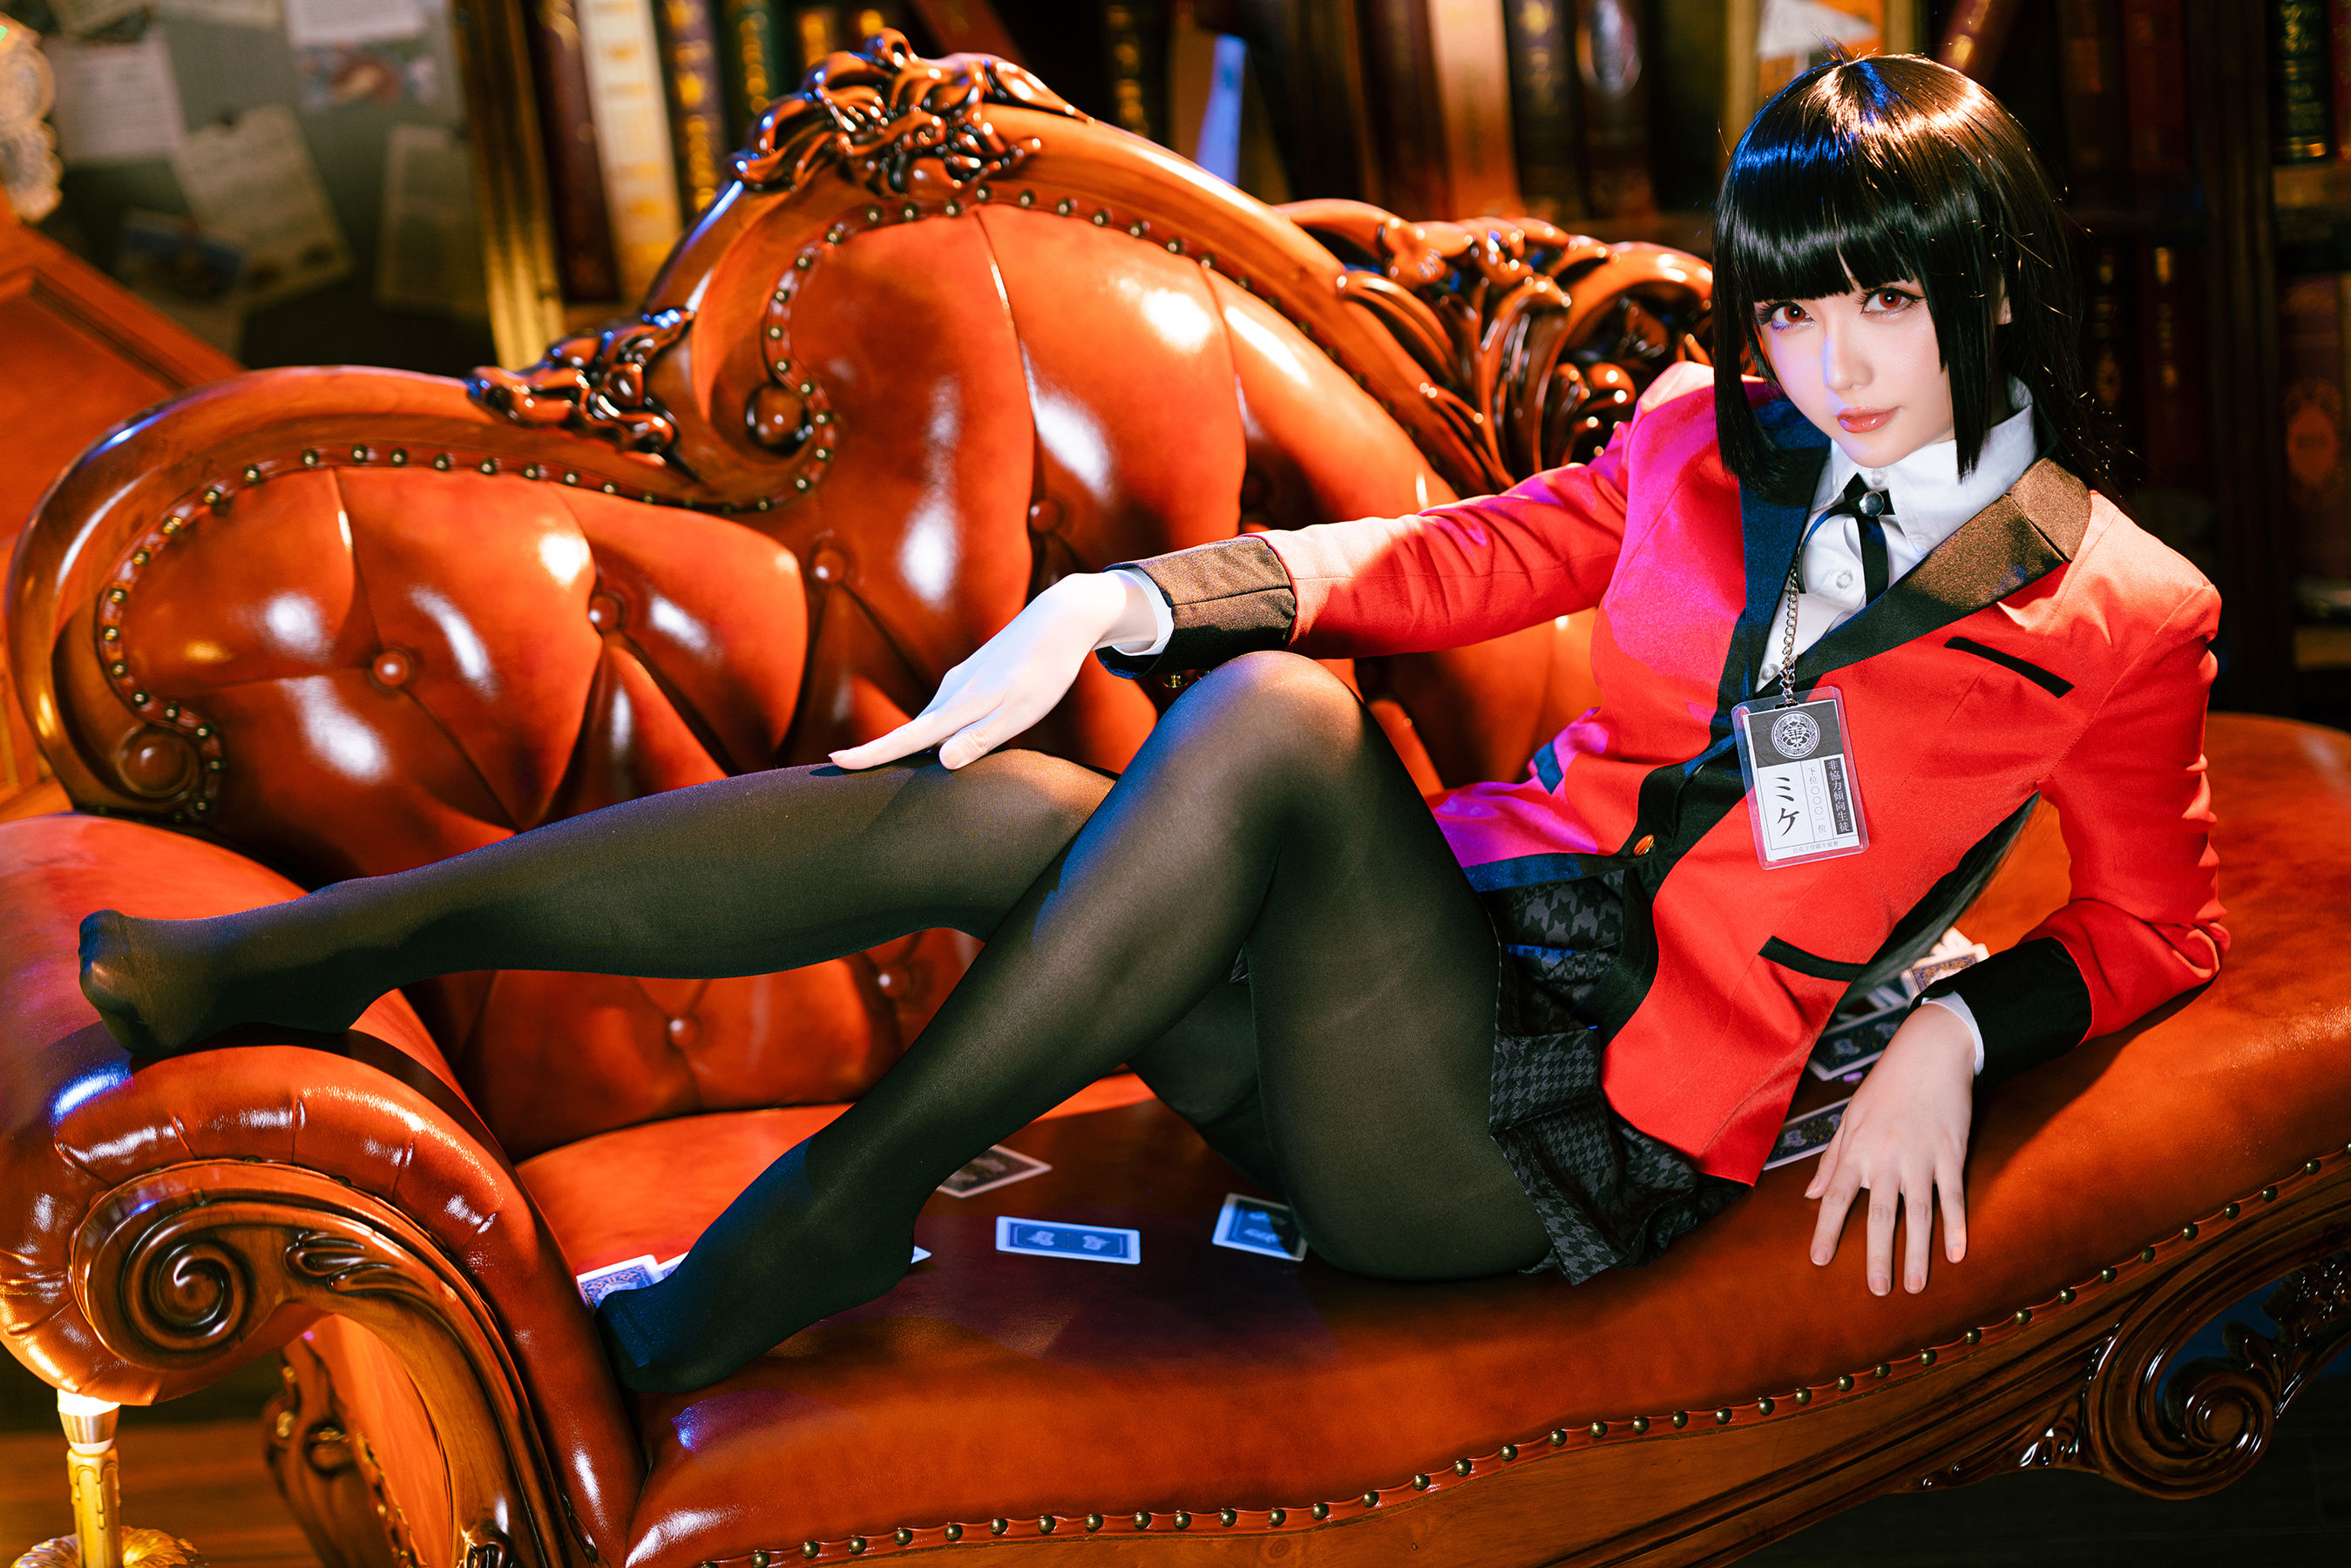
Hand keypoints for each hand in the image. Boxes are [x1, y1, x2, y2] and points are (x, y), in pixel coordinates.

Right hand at [829, 572, 1158, 770]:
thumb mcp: (1021, 711)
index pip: (907, 738)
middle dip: (886, 754)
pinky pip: (948, 711)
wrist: (1058, 618)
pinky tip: (951, 740)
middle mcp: (952, 691)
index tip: (836, 762)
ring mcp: (960, 681)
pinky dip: (941, 729)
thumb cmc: (1046, 670)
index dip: (872, 753)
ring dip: (920, 745)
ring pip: (934, 722)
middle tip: (852, 772)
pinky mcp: (971, 676)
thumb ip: (981, 737)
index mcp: (961, 704)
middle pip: (914, 735)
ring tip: (906, 767)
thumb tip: (941, 762)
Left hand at [1804, 1002, 1975, 1295]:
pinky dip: (1956, 1226)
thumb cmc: (1884, 1087)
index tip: (1819, 1260)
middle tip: (1877, 1290)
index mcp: (1856, 1151)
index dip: (1826, 1230)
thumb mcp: (1849, 1118)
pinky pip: (1953, 1197)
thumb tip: (1810, 1192)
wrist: (1929, 1055)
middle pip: (1879, 1216)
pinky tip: (1957, 1254)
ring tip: (1915, 1287)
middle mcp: (1886, 1159)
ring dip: (1917, 1252)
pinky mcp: (1951, 1154)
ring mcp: (1921, 1159)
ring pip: (1918, 1214)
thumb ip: (1832, 1159)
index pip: (1835, 1198)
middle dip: (1877, 1256)